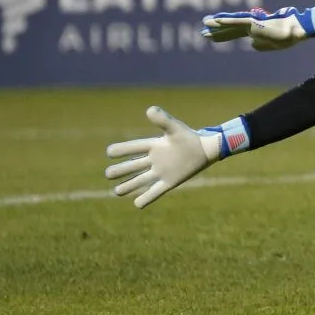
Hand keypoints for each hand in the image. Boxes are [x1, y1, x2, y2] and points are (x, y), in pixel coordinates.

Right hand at [105, 106, 222, 208]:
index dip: (122, 150)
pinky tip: (137, 204)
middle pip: (133, 166)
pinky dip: (146, 198)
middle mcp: (155, 159)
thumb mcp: (175, 128)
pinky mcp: (170, 182)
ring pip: (141, 180)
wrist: (206, 149)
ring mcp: (161, 172)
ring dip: (129, 185)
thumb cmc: (190, 137)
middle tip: (108, 174)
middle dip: (120, 170)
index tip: (109, 152)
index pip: (134, 147)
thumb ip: (162, 120)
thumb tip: (150, 109)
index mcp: (154, 146)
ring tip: (116, 191)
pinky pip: (155, 191)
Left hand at [201, 4, 314, 51]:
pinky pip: (236, 21)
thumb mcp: (272, 45)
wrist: (296, 31)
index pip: (235, 33)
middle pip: (229, 29)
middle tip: (202, 32)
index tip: (210, 37)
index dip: (222, 35)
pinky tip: (215, 21)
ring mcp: (252, 24)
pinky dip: (225, 21)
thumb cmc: (288, 36)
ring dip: (216, 24)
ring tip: (204, 24)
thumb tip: (251, 44)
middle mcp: (251, 26)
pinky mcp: (254, 22)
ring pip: (230, 23)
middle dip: (216, 32)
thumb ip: (260, 44)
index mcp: (255, 32)